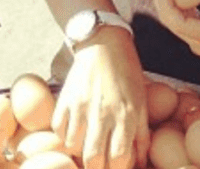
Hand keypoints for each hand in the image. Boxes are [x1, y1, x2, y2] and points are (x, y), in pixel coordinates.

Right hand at [51, 31, 148, 168]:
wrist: (104, 43)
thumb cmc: (127, 73)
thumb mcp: (141, 103)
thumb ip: (141, 136)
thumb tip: (141, 163)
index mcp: (126, 116)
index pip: (118, 159)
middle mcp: (102, 113)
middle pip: (93, 159)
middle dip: (96, 168)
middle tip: (98, 165)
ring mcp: (80, 106)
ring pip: (73, 146)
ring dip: (79, 152)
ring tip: (85, 148)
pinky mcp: (65, 98)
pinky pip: (58, 128)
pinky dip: (63, 135)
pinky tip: (73, 132)